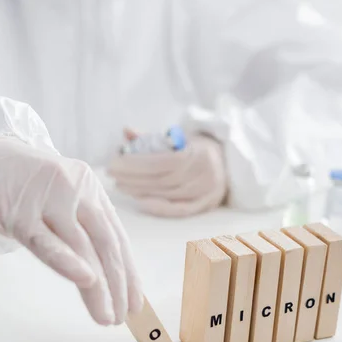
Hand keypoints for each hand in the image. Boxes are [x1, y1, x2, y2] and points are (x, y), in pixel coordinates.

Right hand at [0, 137, 142, 324]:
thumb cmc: (28, 183)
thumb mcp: (64, 197)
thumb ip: (85, 225)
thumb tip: (107, 272)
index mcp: (91, 188)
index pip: (117, 235)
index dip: (129, 271)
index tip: (136, 301)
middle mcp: (76, 190)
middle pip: (105, 241)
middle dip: (119, 282)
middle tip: (124, 314)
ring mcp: (49, 199)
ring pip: (81, 246)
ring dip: (98, 286)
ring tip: (106, 314)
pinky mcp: (20, 212)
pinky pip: (46, 241)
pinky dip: (67, 262)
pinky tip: (85, 281)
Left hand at [109, 134, 227, 216]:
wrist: (229, 161)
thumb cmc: (197, 147)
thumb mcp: (180, 137)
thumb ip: (153, 137)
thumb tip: (126, 131)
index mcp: (199, 152)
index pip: (161, 161)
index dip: (135, 164)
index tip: (114, 163)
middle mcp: (205, 174)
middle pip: (161, 180)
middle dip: (132, 178)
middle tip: (112, 175)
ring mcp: (207, 192)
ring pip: (167, 195)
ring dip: (140, 191)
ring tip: (121, 185)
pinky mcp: (206, 205)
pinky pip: (178, 210)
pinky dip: (157, 207)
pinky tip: (139, 201)